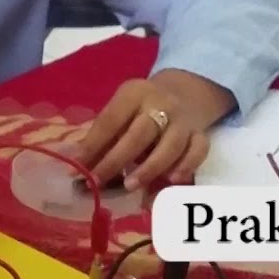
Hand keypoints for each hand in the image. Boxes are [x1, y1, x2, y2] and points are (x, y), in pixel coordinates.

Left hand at [76, 70, 234, 190]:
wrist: (184, 93)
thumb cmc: (141, 108)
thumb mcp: (121, 111)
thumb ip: (104, 136)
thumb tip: (79, 164)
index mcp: (133, 93)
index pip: (110, 121)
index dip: (92, 146)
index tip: (76, 169)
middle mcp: (160, 104)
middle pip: (139, 134)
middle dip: (116, 161)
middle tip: (97, 181)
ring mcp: (183, 120)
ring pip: (170, 145)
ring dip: (149, 168)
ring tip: (130, 186)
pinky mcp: (201, 134)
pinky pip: (198, 151)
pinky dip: (186, 166)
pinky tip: (172, 180)